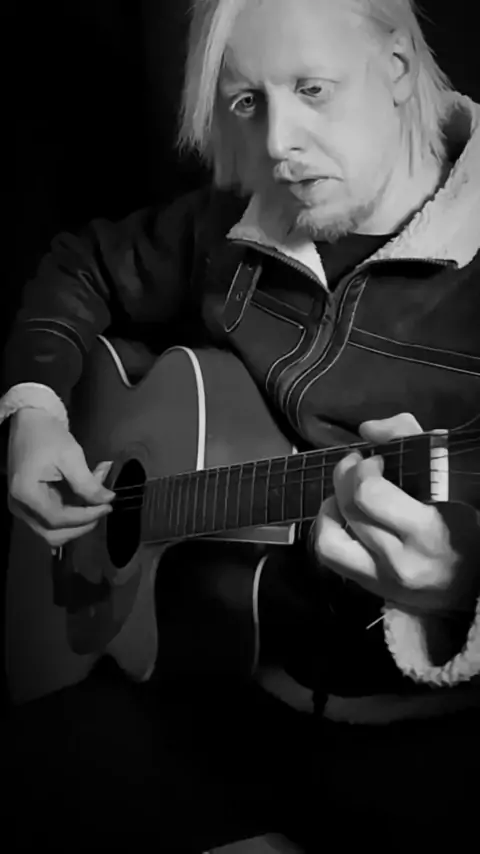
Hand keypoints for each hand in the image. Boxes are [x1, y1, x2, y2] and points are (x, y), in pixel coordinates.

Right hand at [8, 408, 114, 547]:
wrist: (29, 420)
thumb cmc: (47, 435)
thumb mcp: (70, 456)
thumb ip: (88, 483)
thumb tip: (108, 500)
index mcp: (26, 494)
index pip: (58, 519)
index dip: (86, 517)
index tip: (108, 506)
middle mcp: (19, 506)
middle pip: (54, 533)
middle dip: (82, 524)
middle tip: (103, 508)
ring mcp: (22, 507)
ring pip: (54, 529)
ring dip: (79, 518)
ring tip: (97, 495)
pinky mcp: (29, 503)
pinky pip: (52, 517)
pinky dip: (72, 510)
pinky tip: (87, 493)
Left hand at [312, 413, 479, 613]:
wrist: (470, 577)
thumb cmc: (464, 520)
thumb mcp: (446, 474)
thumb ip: (410, 440)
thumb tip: (367, 430)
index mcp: (427, 529)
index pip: (370, 494)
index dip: (364, 468)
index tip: (376, 459)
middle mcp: (402, 558)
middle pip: (351, 507)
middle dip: (347, 474)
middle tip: (358, 464)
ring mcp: (383, 577)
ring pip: (331, 535)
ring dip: (332, 502)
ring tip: (345, 490)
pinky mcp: (371, 586)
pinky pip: (330, 556)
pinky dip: (326, 529)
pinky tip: (339, 514)